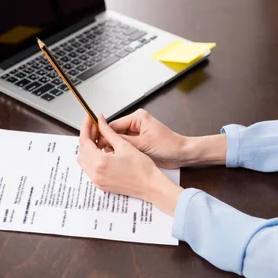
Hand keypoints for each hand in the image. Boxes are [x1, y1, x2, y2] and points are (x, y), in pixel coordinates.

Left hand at [78, 115, 182, 214]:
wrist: (150, 186)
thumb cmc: (142, 168)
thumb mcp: (124, 145)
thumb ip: (109, 132)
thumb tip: (100, 121)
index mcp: (100, 162)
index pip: (84, 140)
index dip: (86, 127)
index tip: (89, 118)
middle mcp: (95, 173)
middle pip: (82, 149)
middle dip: (87, 135)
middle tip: (95, 125)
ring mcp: (97, 180)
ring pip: (83, 159)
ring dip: (87, 146)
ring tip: (98, 136)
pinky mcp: (100, 184)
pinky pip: (88, 168)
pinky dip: (91, 157)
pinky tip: (100, 149)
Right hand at [98, 109, 226, 167]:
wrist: (183, 155)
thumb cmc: (169, 146)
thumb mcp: (143, 144)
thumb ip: (123, 141)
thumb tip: (105, 140)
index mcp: (137, 118)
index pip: (114, 125)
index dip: (104, 135)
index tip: (94, 143)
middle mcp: (136, 124)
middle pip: (115, 133)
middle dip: (108, 142)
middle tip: (100, 153)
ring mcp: (137, 134)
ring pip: (119, 141)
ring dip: (114, 148)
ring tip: (107, 157)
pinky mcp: (139, 143)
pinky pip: (125, 147)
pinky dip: (120, 152)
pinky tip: (115, 159)